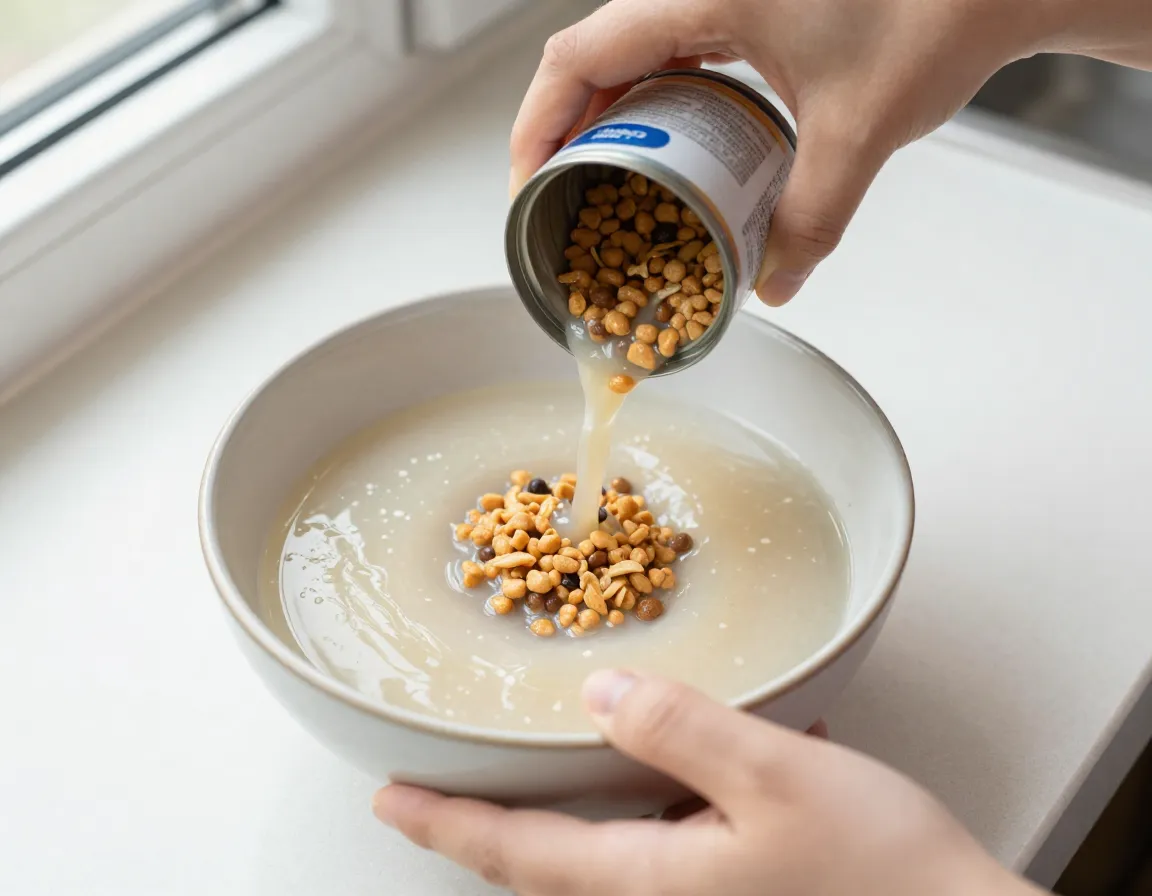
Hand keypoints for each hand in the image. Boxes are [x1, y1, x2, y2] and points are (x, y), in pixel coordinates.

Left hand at [374, 670, 1042, 895]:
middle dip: (484, 825)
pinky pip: (663, 840)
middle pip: (545, 862)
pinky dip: (649, 797)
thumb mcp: (775, 778)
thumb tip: (602, 690)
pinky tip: (688, 753)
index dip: (446, 824)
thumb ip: (680, 730)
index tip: (389, 801)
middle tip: (435, 792)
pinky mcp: (738, 884)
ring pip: (601, 851)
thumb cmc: (880, 870)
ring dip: (562, 809)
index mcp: (653, 879)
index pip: (518, 852)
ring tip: (542, 760)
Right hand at [509, 0, 1053, 305]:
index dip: (536, 125)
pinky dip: (656, 103)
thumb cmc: (937, 14)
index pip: (578, 56)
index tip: (528, 185)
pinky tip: (669, 151)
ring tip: (602, 186)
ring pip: (631, 54)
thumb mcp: (857, 134)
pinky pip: (675, 53)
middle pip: (593, 57)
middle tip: (560, 199)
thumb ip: (811, 220)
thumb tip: (775, 283)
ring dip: (608, 119)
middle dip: (564, 131)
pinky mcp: (748, 6)